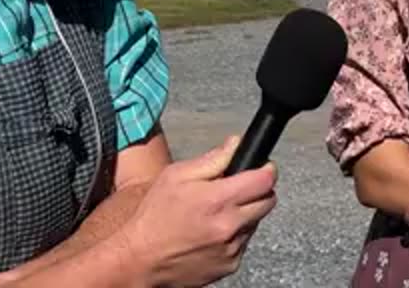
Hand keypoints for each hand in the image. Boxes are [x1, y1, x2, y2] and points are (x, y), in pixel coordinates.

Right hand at [121, 136, 277, 286]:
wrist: (140, 259)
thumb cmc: (154, 216)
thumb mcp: (176, 176)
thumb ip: (212, 159)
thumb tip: (236, 143)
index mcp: (219, 200)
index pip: (265, 180)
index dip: (266, 169)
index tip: (263, 167)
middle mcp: (230, 226)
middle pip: (268, 202)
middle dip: (258, 191)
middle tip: (237, 189)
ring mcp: (232, 248)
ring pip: (254, 223)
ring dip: (244, 215)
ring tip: (215, 214)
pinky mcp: (230, 265)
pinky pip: (243, 244)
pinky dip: (234, 236)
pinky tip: (211, 233)